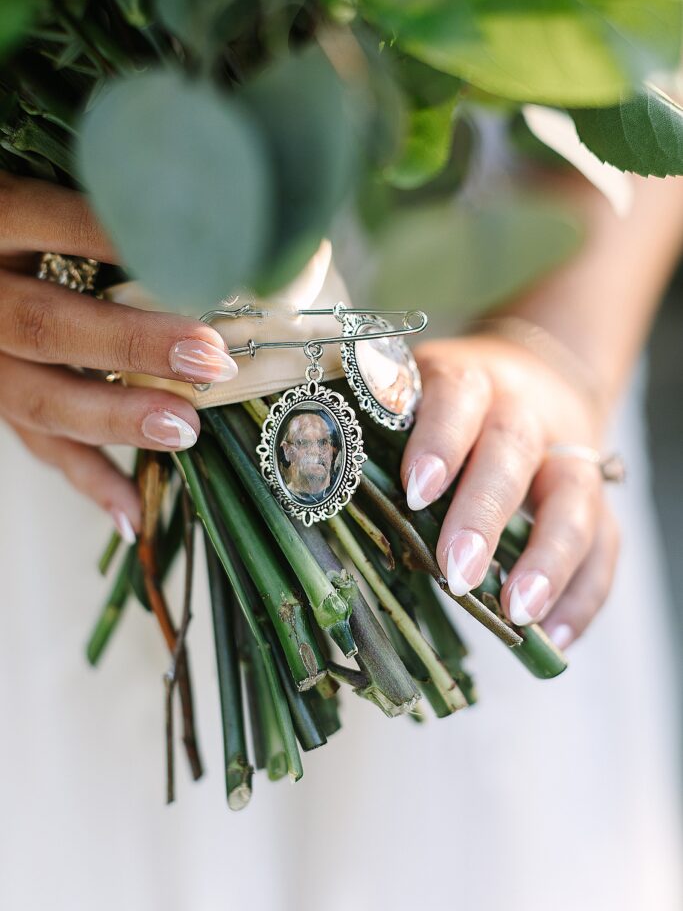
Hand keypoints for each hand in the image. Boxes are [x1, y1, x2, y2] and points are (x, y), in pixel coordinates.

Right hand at [0, 172, 237, 539]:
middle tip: (209, 359)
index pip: (53, 221)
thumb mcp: (38, 193)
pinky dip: (89, 480)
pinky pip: (38, 446)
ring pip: (39, 399)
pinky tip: (134, 514)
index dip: (120, 240)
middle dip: (131, 345)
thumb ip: (107, 202)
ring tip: (185, 431)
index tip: (202, 257)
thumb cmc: (22, 221)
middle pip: (45, 325)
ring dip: (115, 419)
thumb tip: (228, 218)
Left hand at [401, 334, 619, 649]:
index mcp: (468, 380)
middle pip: (513, 452)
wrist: (535, 375)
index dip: (439, 440)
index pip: (457, 397)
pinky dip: (585, 592)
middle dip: (485, 514)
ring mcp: (568, 452)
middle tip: (457, 574)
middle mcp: (524, 411)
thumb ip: (377, 434)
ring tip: (517, 614)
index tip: (416, 491)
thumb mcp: (412, 396)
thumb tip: (312, 486)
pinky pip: (605, 542)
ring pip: (575, 498)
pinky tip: (554, 637)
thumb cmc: (448, 403)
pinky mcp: (595, 494)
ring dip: (550, 558)